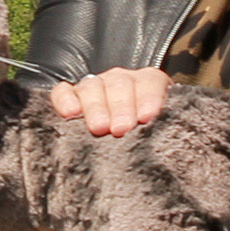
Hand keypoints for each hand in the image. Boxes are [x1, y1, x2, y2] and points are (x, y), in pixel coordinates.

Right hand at [46, 67, 168, 137]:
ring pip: (92, 87)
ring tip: (99, 128)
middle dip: (121, 107)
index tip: (147, 117)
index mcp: (148, 83)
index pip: (150, 82)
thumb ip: (164, 129)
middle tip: (122, 128)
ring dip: (96, 107)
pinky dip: (65, 100)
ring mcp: (94, 86)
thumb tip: (166, 139)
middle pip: (120, 85)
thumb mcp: (160, 130)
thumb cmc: (145, 139)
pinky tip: (70, 114)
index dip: (150, 98)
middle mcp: (120, 80)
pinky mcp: (70, 96)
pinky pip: (63, 92)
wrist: (120, 150)